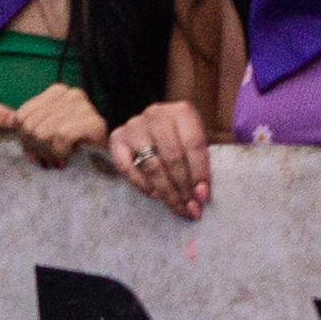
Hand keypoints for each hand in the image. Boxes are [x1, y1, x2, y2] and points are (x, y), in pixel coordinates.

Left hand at [0, 82, 109, 167]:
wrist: (105, 163)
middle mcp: (70, 93)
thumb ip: (7, 119)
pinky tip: (73, 155)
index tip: (45, 149)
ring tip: (65, 156)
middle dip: (39, 148)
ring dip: (51, 153)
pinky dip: (62, 153)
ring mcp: (82, 105)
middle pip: (31, 126)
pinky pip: (59, 138)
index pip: (22, 117)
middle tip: (55, 155)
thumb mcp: (35, 131)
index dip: (28, 140)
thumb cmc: (70, 147)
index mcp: (56, 91)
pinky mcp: (91, 121)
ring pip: (43, 133)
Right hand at [105, 99, 211, 217]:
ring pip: (152, 166)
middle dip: (183, 187)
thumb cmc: (178, 138)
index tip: (203, 197)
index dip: (200, 173)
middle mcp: (156, 114)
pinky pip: (128, 169)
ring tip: (176, 206)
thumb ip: (199, 165)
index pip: (194, 144)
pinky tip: (156, 196)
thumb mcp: (193, 142)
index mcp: (182, 111)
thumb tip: (201, 196)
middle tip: (191, 208)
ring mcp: (134, 126)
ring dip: (166, 192)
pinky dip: (143, 186)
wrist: (148, 126)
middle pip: (173, 157)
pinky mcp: (117, 139)